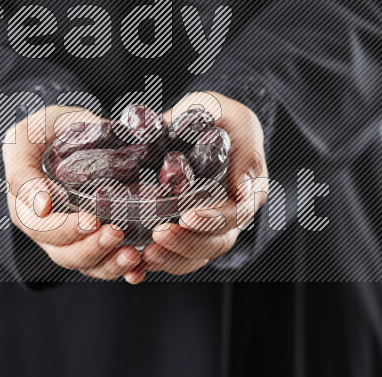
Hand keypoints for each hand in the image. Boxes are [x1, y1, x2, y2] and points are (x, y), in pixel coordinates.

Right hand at [3, 105, 145, 283]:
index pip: (33, 217)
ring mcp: (60, 233)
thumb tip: (44, 205)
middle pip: (55, 246)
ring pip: (75, 260)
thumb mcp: (42, 128)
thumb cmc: (54, 127)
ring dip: (103, 262)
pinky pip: (96, 264)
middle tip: (115, 232)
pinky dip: (116, 270)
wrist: (74, 133)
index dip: (60, 225)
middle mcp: (37, 219)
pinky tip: (137, 268)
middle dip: (86, 245)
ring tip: (131, 255)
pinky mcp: (84, 240)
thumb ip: (36, 155)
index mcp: (21, 191)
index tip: (89, 221)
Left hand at [142, 92, 268, 275]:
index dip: (213, 220)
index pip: (236, 215)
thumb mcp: (235, 119)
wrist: (196, 119)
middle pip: (215, 243)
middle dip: (187, 243)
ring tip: (144, 255)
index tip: (188, 216)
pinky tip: (134, 268)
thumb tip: (243, 190)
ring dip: (170, 258)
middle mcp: (229, 214)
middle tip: (158, 236)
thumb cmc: (219, 114)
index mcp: (247, 191)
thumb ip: (245, 151)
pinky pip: (173, 255)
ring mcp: (205, 226)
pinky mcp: (181, 229)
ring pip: (194, 255)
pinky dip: (155, 264)